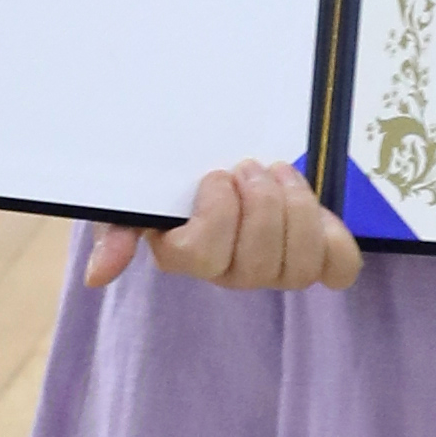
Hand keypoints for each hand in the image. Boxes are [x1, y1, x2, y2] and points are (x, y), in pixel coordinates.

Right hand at [84, 161, 359, 292]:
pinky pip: (338, 269)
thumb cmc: (169, 183)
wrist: (211, 161)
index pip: (204, 255)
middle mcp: (231, 273)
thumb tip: (97, 275)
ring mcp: (275, 269)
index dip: (218, 213)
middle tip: (250, 166)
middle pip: (257, 264)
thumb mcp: (133, 197)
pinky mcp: (314, 257)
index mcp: (185, 256)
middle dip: (260, 204)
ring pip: (298, 266)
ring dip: (296, 209)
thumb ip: (116, 230)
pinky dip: (334, 239)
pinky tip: (318, 211)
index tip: (216, 175)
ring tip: (280, 174)